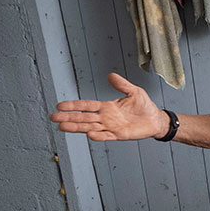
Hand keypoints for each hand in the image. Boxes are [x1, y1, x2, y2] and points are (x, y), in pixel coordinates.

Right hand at [50, 72, 168, 141]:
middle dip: (68, 117)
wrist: (156, 119)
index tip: (59, 106)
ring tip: (62, 127)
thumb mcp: (134, 91)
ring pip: (89, 127)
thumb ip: (122, 84)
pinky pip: (106, 136)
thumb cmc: (144, 106)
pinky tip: (89, 134)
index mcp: (107, 107)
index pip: (86, 105)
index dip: (73, 106)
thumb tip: (110, 75)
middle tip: (53, 118)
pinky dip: (98, 136)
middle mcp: (106, 117)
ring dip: (76, 128)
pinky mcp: (119, 135)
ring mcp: (111, 127)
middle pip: (83, 117)